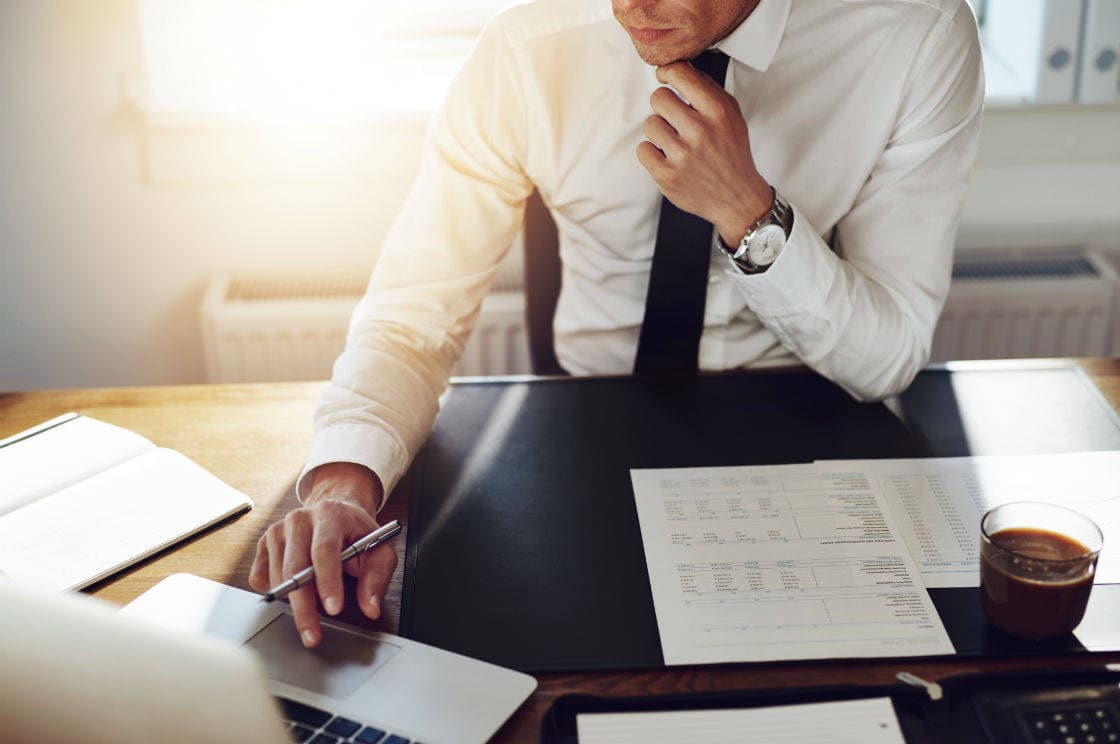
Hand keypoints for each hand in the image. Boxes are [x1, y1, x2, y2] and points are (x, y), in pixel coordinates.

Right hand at [249, 462, 394, 647]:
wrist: (335, 511)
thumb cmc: (357, 532)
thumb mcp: (379, 549)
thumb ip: (377, 578)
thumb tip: (370, 608)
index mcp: (330, 514)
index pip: (325, 549)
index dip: (328, 581)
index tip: (333, 609)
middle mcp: (299, 519)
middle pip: (295, 567)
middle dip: (303, 607)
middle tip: (312, 635)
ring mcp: (277, 530)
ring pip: (276, 576)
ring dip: (292, 602)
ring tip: (313, 610)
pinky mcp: (263, 544)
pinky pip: (260, 579)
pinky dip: (277, 592)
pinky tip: (295, 589)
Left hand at [636, 61, 773, 245]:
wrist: (737, 197)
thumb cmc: (731, 152)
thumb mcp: (731, 114)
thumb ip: (706, 89)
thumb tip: (676, 68)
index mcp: (717, 111)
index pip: (679, 73)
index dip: (666, 72)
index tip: (664, 78)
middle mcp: (700, 131)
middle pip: (658, 98)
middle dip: (664, 106)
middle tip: (675, 119)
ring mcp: (682, 155)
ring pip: (649, 124)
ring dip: (659, 132)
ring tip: (675, 142)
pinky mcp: (667, 176)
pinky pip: (642, 150)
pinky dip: (652, 153)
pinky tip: (668, 158)